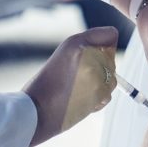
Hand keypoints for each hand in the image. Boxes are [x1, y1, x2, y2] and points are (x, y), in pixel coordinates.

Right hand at [23, 27, 118, 145]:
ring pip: (112, 79)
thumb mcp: (63, 58)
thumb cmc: (45, 87)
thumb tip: (110, 56)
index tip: (96, 58)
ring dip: (100, 88)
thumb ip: (87, 52)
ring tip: (77, 92)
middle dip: (100, 72)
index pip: (110, 34)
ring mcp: (95, 71)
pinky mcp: (99, 90)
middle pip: (111, 61)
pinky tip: (79, 102)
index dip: (107, 47)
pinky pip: (108, 95)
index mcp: (75, 41)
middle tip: (77, 82)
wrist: (35, 112)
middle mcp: (88, 52)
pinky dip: (97, 101)